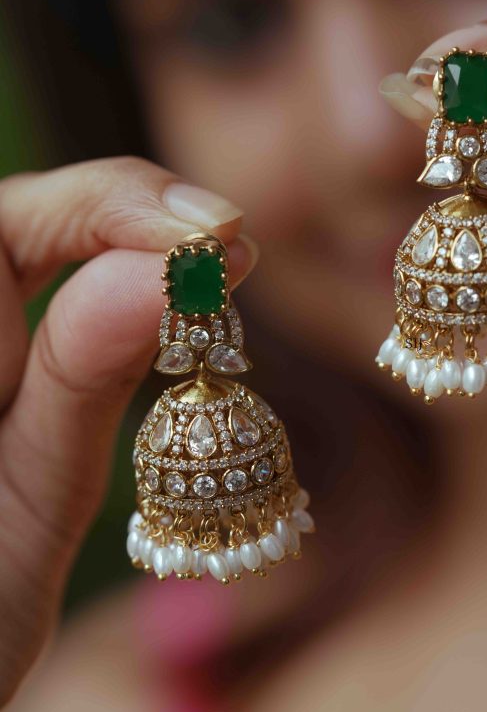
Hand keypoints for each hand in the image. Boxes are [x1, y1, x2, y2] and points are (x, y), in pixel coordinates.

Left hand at [0, 157, 254, 704]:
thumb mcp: (26, 507)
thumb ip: (79, 381)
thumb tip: (170, 268)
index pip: (8, 219)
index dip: (117, 204)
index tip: (219, 238)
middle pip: (34, 221)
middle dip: (135, 217)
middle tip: (238, 249)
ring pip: (49, 258)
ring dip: (140, 254)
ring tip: (226, 273)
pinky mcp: (7, 392)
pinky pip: (62, 311)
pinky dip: (131, 304)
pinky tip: (185, 317)